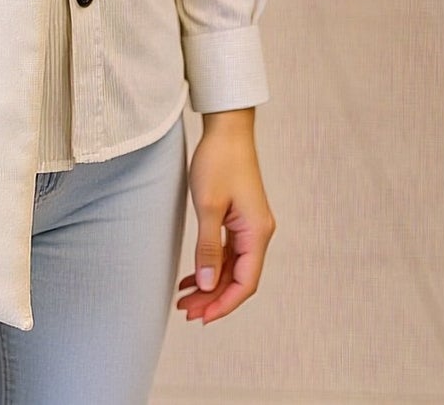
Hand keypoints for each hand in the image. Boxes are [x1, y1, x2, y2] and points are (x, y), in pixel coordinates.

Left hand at [175, 112, 275, 324]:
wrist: (227, 128)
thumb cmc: (219, 160)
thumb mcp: (208, 206)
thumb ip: (209, 248)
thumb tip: (208, 285)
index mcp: (257, 233)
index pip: (244, 283)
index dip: (223, 304)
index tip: (201, 316)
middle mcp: (258, 233)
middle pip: (238, 278)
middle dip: (213, 298)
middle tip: (186, 310)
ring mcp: (249, 225)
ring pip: (232, 266)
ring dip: (210, 284)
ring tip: (185, 298)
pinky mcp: (239, 217)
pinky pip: (228, 251)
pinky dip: (211, 265)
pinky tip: (193, 276)